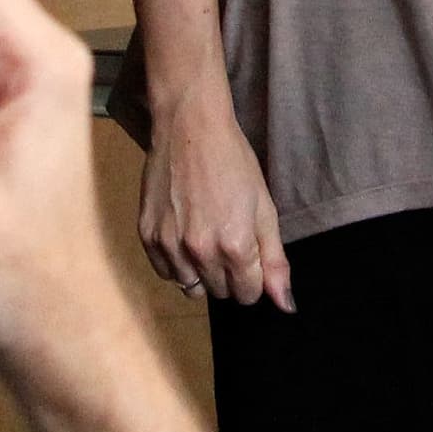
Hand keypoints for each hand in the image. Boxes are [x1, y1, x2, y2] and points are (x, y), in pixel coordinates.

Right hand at [138, 80, 293, 309]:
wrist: (189, 127)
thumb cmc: (233, 161)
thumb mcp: (264, 207)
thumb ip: (275, 260)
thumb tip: (285, 304)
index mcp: (235, 246)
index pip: (248, 294)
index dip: (253, 275)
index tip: (249, 250)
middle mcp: (200, 252)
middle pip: (221, 292)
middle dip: (230, 273)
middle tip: (228, 236)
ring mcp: (170, 246)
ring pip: (192, 288)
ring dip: (202, 271)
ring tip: (205, 234)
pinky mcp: (147, 236)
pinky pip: (166, 273)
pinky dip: (177, 262)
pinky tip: (184, 234)